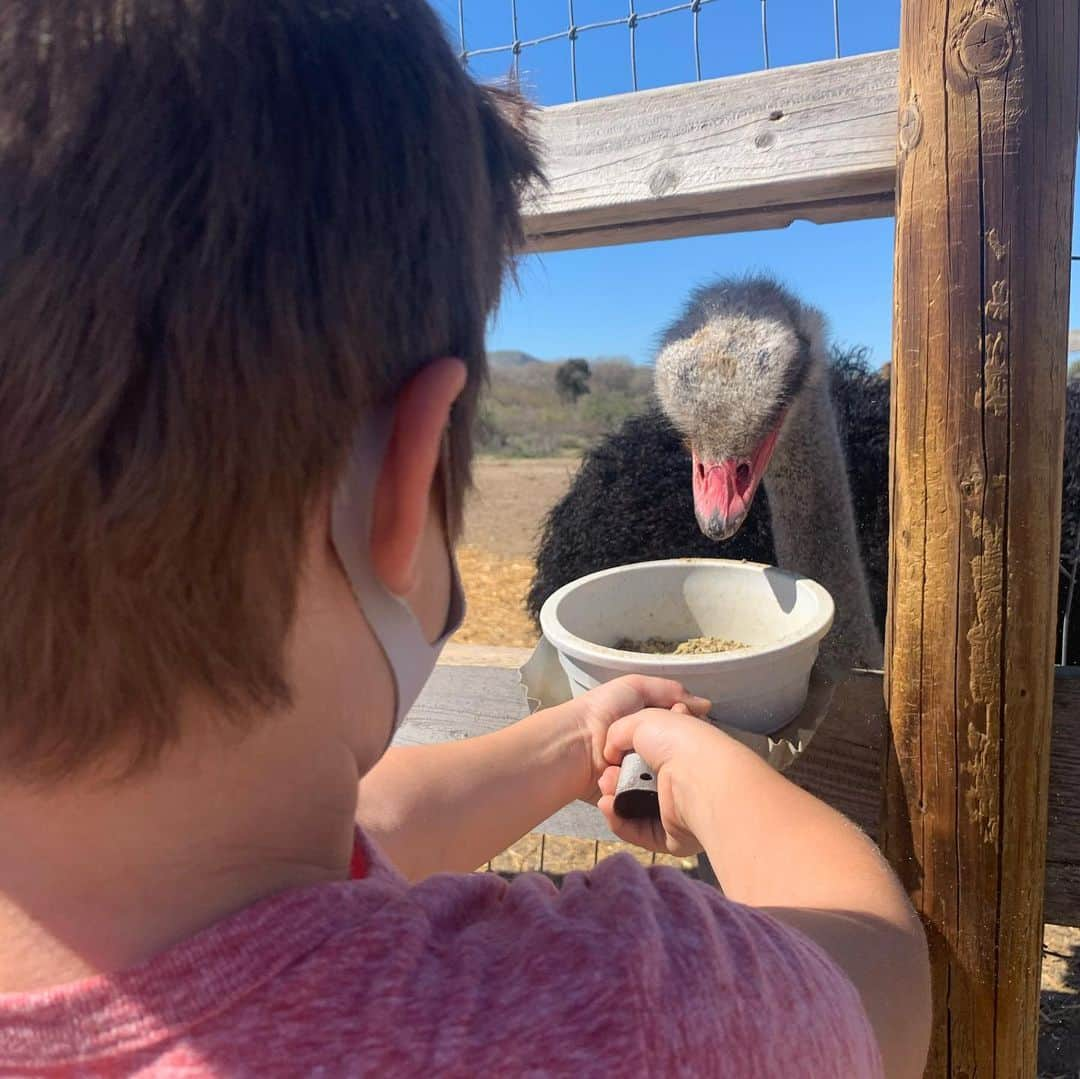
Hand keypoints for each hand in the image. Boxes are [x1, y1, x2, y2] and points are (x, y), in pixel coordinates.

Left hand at [555, 676, 709, 803]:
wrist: (576, 742)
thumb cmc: (602, 709)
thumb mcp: (635, 687)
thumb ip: (669, 691)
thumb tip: (705, 706)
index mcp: (650, 726)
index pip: (684, 729)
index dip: (690, 724)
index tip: (689, 719)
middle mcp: (649, 751)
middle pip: (679, 755)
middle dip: (681, 751)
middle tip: (680, 746)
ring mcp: (641, 774)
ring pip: (669, 778)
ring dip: (670, 771)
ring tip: (667, 766)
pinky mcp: (633, 796)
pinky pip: (653, 799)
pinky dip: (656, 792)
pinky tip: (658, 784)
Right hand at [597, 705, 738, 856]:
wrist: (699, 777)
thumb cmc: (678, 742)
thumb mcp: (643, 720)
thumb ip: (620, 732)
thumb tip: (611, 753)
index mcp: (682, 749)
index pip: (651, 752)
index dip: (627, 752)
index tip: (613, 753)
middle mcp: (683, 779)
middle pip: (639, 782)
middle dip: (617, 778)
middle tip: (606, 776)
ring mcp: (680, 810)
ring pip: (637, 810)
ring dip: (615, 800)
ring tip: (605, 792)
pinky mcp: (674, 837)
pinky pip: (641, 832)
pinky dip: (621, 821)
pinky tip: (608, 807)